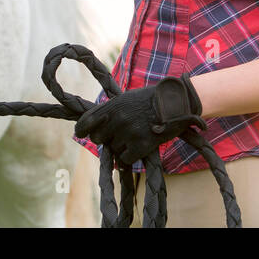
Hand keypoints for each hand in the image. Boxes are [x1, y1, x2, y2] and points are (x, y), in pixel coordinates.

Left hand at [74, 73, 205, 165]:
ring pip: (114, 149)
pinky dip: (131, 155)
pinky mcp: (141, 146)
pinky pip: (125, 159)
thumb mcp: (126, 99)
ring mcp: (129, 133)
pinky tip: (140, 145)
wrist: (175, 102)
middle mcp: (117, 119)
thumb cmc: (149, 100)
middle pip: (98, 139)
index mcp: (112, 106)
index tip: (84, 133)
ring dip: (122, 146)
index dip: (83, 131)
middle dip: (106, 138)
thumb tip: (93, 128)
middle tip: (119, 134)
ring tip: (136, 134)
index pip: (85, 124)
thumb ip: (110, 111)